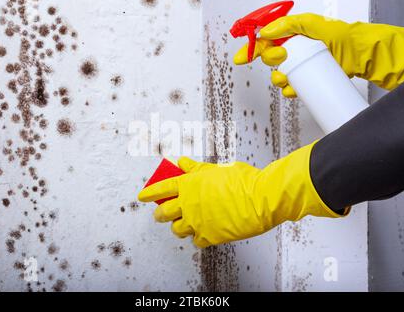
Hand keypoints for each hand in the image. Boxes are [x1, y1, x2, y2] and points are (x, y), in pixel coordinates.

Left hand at [138, 143, 345, 247]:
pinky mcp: (209, 236)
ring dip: (177, 226)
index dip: (149, 192)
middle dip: (159, 213)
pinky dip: (197, 237)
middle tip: (159, 214)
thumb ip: (196, 169)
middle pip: (164, 212)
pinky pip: (196, 240)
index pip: (161, 188)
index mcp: (189, 184)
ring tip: (182, 224)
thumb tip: (182, 162)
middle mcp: (189, 204)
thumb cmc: (242, 180)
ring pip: (177, 229)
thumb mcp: (217, 169)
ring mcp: (198, 222)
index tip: (142, 196)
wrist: (261, 198)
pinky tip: (202, 232)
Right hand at [234, 13, 403, 96]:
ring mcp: (297, 67)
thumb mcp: (312, 23)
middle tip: (282, 55)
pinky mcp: (304, 81)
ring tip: (290, 74)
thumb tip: (267, 32)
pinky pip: (288, 90)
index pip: (262, 42)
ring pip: (277, 77)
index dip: (249, 50)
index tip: (242, 58)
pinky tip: (295, 87)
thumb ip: (288, 24)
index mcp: (288, 35)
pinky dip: (289, 91)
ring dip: (278, 78)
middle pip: (267, 60)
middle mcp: (291, 51)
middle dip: (271, 60)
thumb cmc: (339, 35)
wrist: (357, 54)